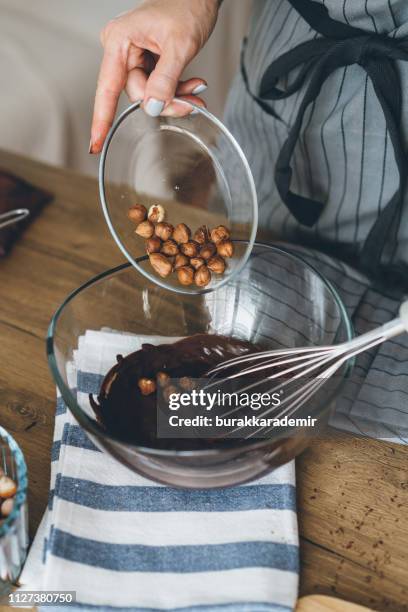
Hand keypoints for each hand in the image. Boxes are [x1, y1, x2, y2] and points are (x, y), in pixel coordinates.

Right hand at [90, 0, 219, 153]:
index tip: (95, 144)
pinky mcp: (146, 62)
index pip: (107, 88)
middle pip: (136, 94)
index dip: (102, 119)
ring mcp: (132, 57)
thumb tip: (151, 108)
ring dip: (175, 98)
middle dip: (165, 103)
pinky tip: (193, 87)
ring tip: (197, 93)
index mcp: (118, 40)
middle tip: (192, 105)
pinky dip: (176, 91)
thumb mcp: (179, 46)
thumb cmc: (188, 6)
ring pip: (150, 94)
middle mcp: (120, 49)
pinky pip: (158, 87)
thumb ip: (165, 80)